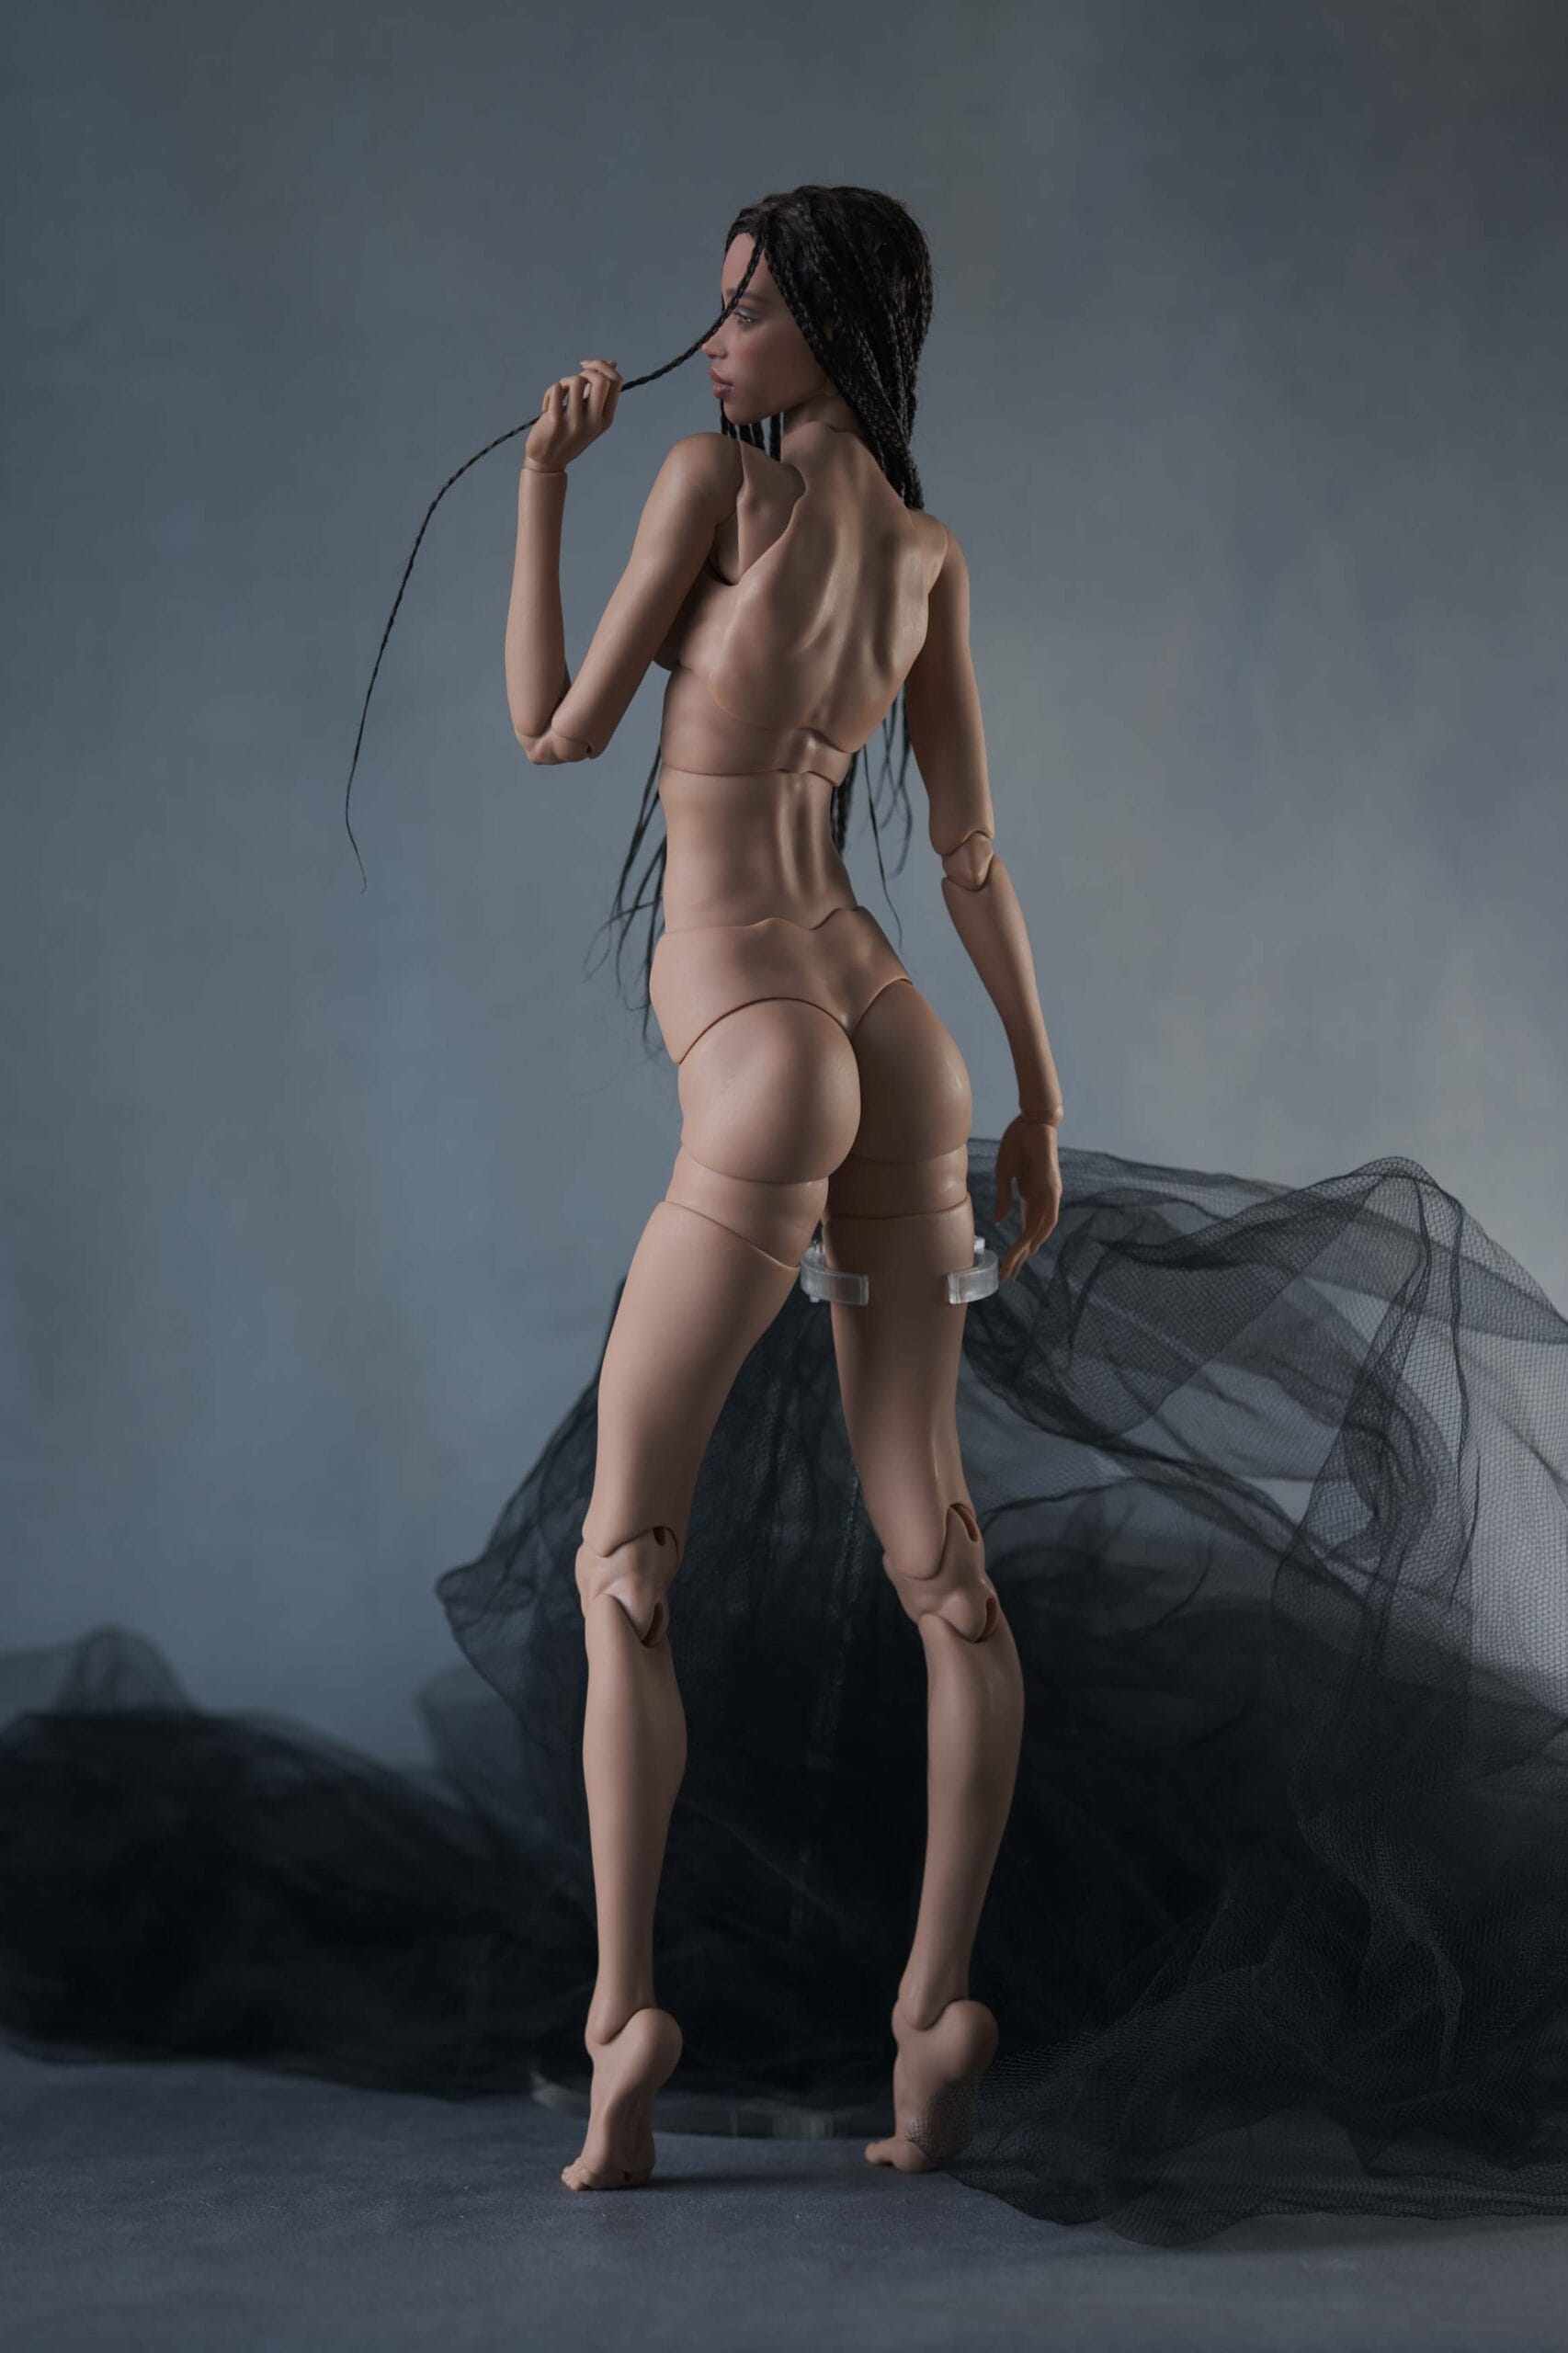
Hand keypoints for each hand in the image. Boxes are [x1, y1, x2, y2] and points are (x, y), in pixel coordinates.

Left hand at [524, 359, 621, 473]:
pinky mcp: (556, 422)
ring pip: (576, 381)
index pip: (617, 381)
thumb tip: (612, 363)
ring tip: (560, 393)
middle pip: (601, 380)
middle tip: (576, 379)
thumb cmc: (567, 434)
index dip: (603, 366)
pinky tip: (547, 405)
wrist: (546, 461)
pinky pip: (557, 390)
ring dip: (566, 381)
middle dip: (589, 369)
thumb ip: (598, 392)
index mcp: (606, 418)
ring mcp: (576, 423)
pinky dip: (552, 391)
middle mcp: (594, 422)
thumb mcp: (589, 415)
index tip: (588, 368)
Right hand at [993, 1116, 1061, 1281]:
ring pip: (1040, 1230)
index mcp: (1029, 1197)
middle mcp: (1042, 1200)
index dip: (1015, 1249)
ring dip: (1028, 1248)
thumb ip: (1004, 1197)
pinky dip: (1040, 1231)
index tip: (1005, 1266)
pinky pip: (1049, 1214)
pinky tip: (1031, 1244)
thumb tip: (1000, 1220)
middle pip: (1032, 1236)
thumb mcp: (1004, 1173)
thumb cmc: (1017, 1142)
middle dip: (1020, 1257)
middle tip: (1008, 1275)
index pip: (1024, 1230)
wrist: (1033, 1120)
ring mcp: (1049, 1195)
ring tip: (1014, 1264)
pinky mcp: (1052, 1186)